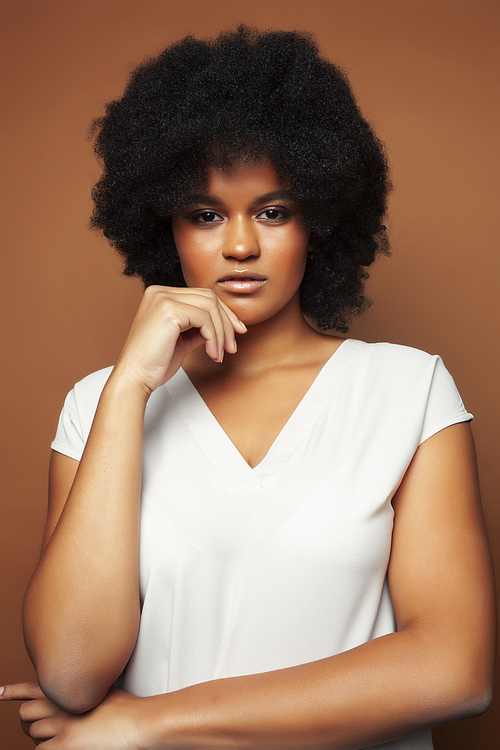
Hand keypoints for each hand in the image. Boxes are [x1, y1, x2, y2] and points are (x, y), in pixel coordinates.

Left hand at [1, 681, 143, 748]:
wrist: (137, 723)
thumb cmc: (127, 709)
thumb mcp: (102, 690)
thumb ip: (82, 692)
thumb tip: (73, 698)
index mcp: (70, 687)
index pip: (33, 687)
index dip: (14, 691)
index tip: (1, 693)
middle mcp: (62, 703)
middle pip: (27, 713)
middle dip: (32, 722)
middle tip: (43, 728)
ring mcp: (61, 724)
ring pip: (34, 733)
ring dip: (43, 738)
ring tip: (61, 741)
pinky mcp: (64, 745)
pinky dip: (47, 749)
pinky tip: (59, 748)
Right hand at [113, 285, 246, 395]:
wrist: (135, 379)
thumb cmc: (153, 364)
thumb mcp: (182, 342)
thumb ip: (198, 330)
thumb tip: (220, 327)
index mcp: (160, 296)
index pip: (201, 296)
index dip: (223, 314)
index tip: (235, 333)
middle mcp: (159, 292)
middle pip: (208, 297)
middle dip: (227, 321)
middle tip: (233, 345)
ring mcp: (163, 299)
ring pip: (210, 307)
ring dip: (221, 332)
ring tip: (221, 353)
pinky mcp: (168, 310)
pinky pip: (204, 319)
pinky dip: (213, 337)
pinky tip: (212, 354)